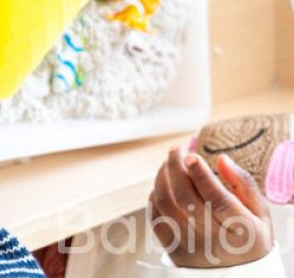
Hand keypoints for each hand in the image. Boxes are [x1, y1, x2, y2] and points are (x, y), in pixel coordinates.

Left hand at [148, 148, 273, 268]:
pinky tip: (162, 186)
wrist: (239, 275)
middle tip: (176, 150)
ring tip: (168, 163)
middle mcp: (215, 241)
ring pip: (166, 205)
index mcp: (242, 231)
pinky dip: (155, 197)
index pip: (217, 199)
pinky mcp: (173, 251)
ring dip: (162, 178)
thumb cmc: (249, 237)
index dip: (201, 174)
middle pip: (186, 199)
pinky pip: (156, 218)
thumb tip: (222, 159)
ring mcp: (191, 247)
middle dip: (176, 168)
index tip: (191, 155)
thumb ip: (243, 184)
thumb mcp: (260, 213)